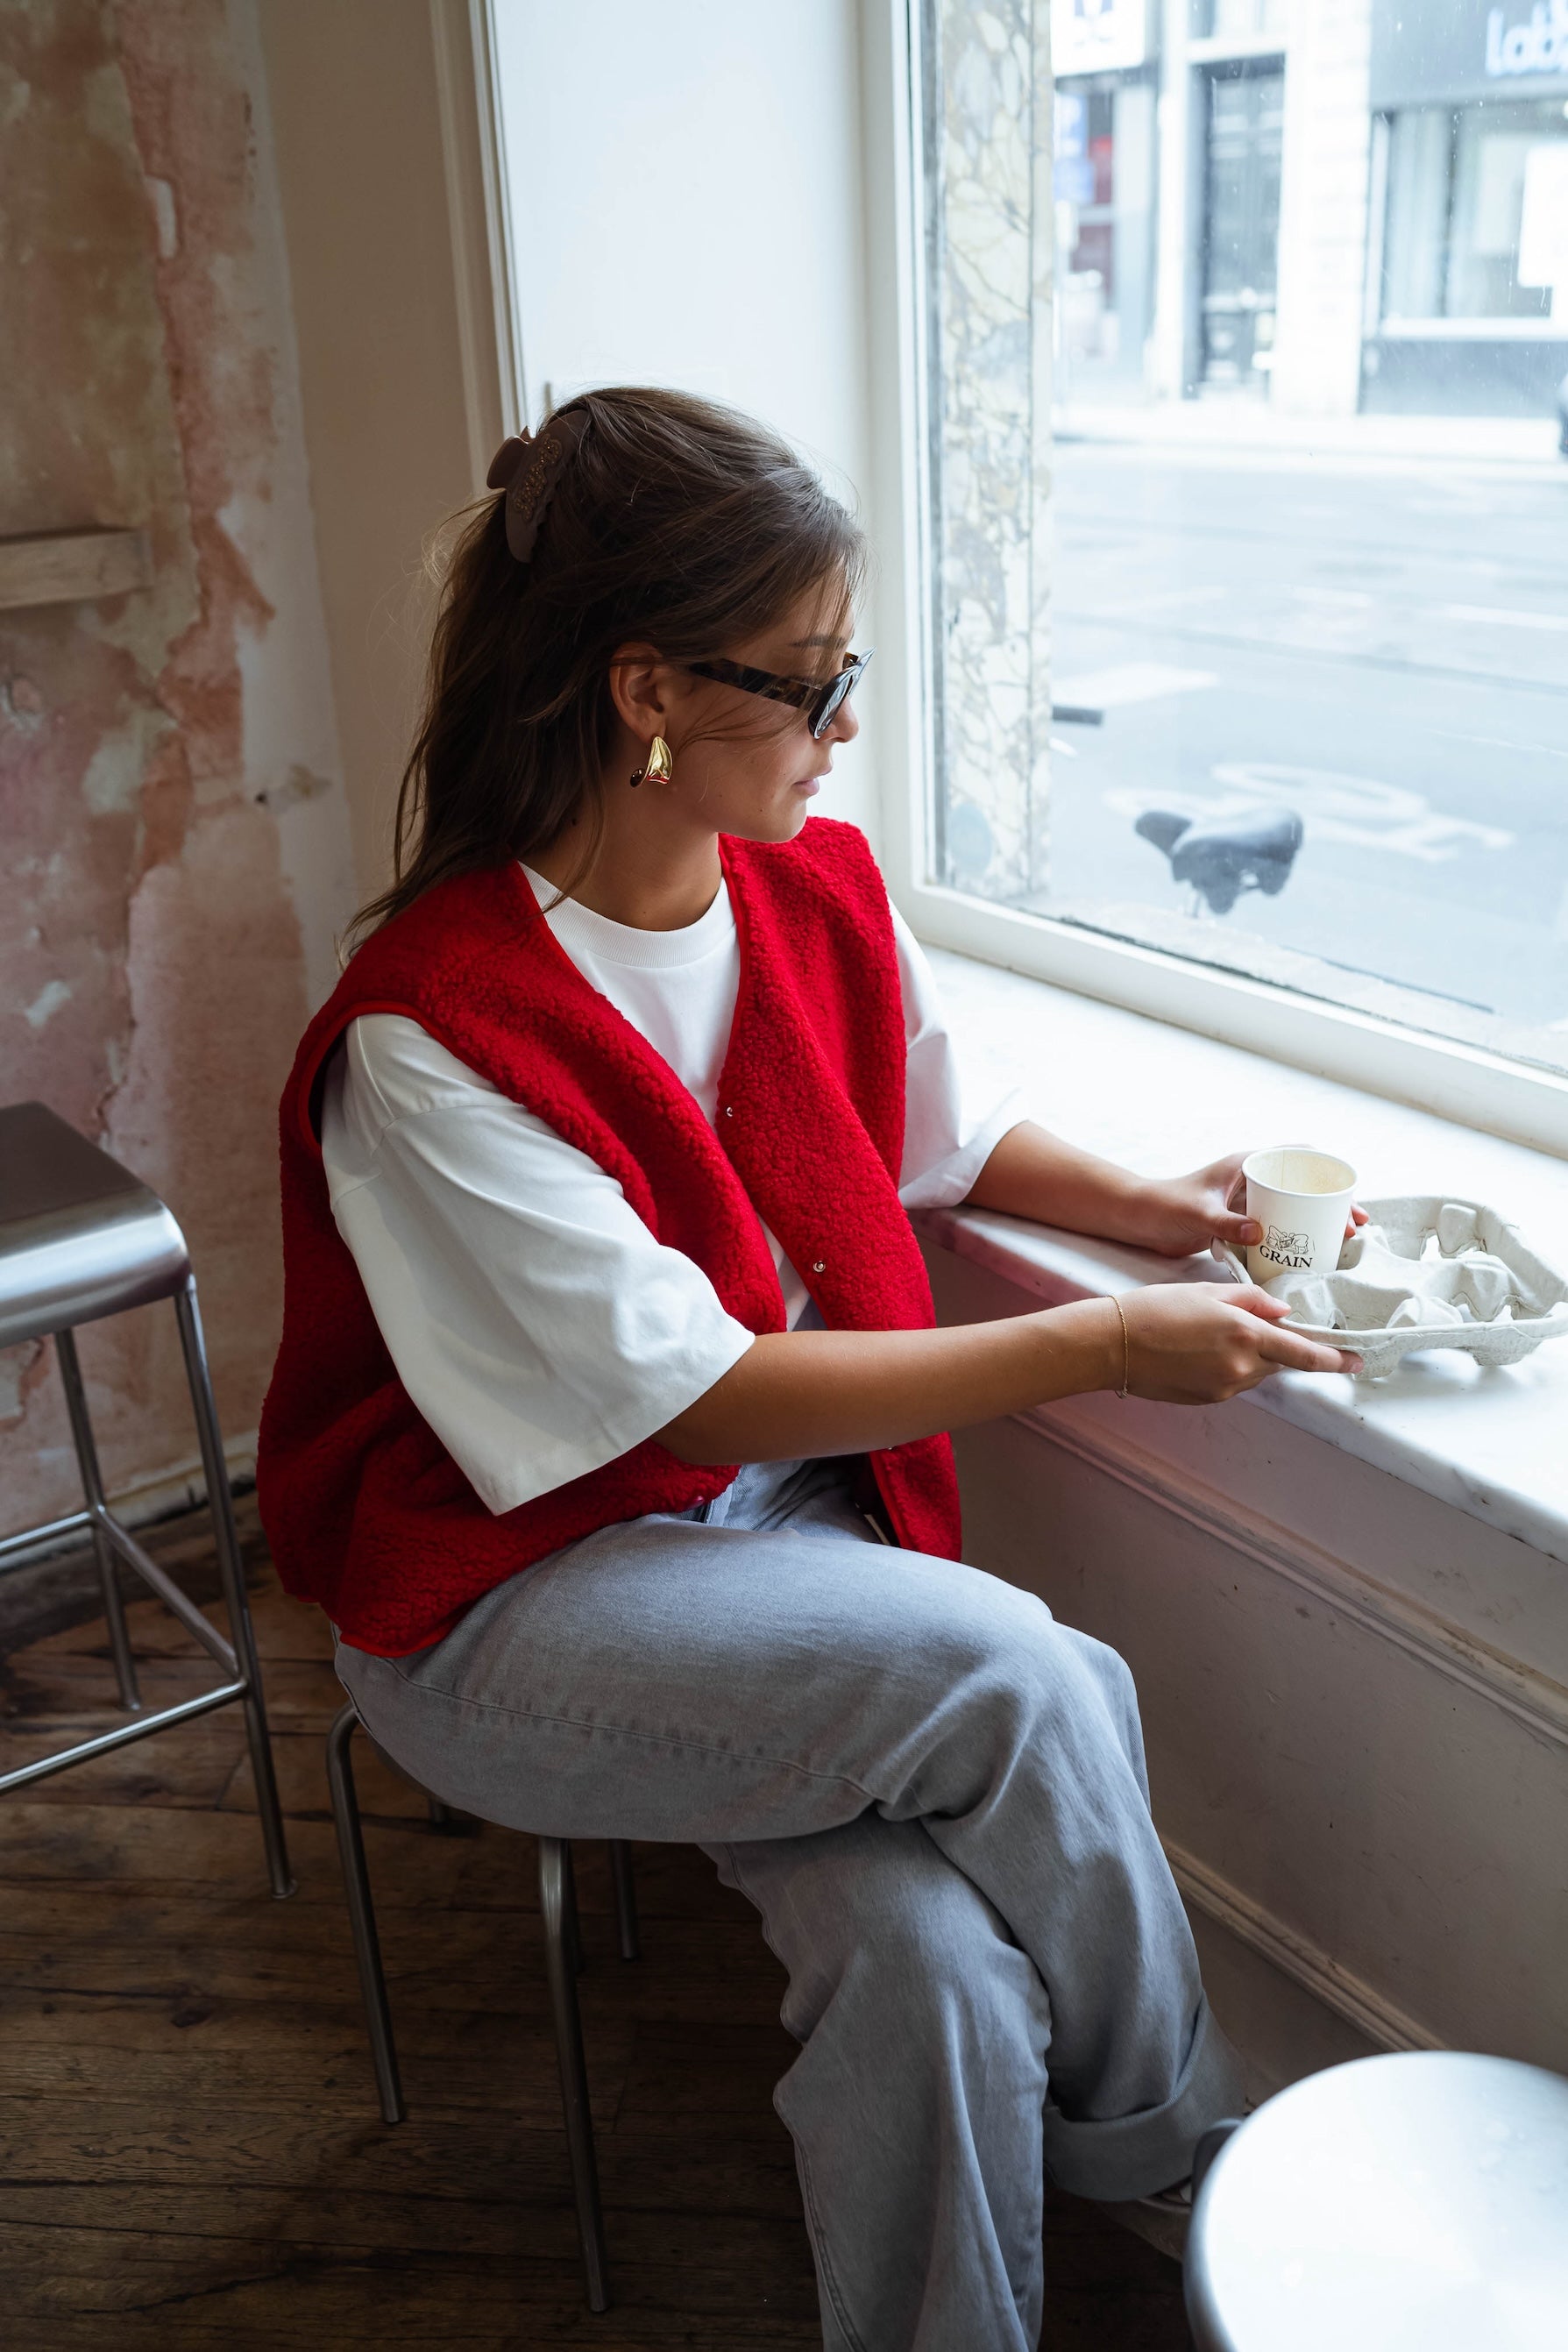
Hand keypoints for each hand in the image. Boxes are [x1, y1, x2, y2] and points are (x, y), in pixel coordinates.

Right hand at [1116, 1283, 1361, 1402]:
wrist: (1113, 1343)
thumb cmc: (1156, 1309)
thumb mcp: (1207, 1291)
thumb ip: (1251, 1299)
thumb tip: (1282, 1312)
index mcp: (1246, 1333)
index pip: (1304, 1353)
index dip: (1334, 1360)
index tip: (1356, 1362)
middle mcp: (1241, 1366)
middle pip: (1279, 1362)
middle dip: (1274, 1346)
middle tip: (1247, 1327)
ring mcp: (1225, 1387)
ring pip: (1255, 1372)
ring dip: (1248, 1356)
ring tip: (1209, 1335)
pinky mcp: (1208, 1399)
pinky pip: (1232, 1382)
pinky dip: (1226, 1366)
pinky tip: (1196, 1351)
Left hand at [1135, 1152, 1368, 1258]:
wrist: (1138, 1220)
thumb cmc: (1164, 1206)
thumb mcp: (1198, 1213)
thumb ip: (1226, 1223)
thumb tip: (1260, 1233)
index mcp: (1245, 1165)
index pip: (1294, 1155)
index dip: (1325, 1166)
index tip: (1348, 1186)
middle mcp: (1250, 1181)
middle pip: (1301, 1186)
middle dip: (1330, 1203)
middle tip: (1353, 1225)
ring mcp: (1246, 1203)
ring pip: (1291, 1209)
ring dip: (1316, 1223)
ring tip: (1340, 1242)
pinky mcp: (1238, 1224)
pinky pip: (1274, 1228)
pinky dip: (1293, 1239)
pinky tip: (1308, 1256)